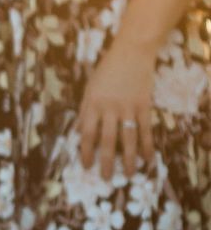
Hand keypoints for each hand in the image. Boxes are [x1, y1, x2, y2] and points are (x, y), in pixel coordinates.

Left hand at [76, 41, 155, 180]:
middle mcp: (109, 108)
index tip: (87, 166)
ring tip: (128, 174)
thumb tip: (81, 132)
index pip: (87, 134)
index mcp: (92, 104)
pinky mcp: (144, 105)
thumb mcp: (90, 88)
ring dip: (128, 159)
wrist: (132, 51)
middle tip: (105, 178)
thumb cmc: (107, 70)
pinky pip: (145, 130)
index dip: (86, 152)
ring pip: (127, 139)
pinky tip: (147, 159)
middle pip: (106, 141)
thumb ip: (86, 110)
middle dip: (105, 161)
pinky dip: (147, 146)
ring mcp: (128, 107)